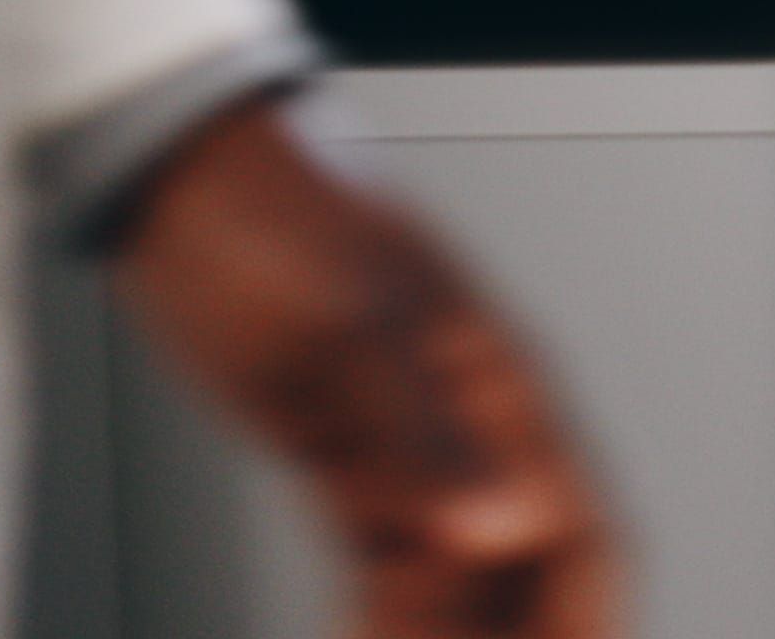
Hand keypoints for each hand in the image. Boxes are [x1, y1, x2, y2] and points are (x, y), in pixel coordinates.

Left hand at [114, 100, 621, 638]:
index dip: (591, 618)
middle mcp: (472, 429)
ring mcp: (409, 446)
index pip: (583, 531)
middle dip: (521, 637)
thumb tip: (498, 531)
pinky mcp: (345, 457)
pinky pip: (382, 562)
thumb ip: (429, 439)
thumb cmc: (278, 218)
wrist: (184, 181)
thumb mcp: (353, 333)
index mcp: (502, 390)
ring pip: (454, 577)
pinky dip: (378, 615)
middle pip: (525, 569)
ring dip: (444, 634)